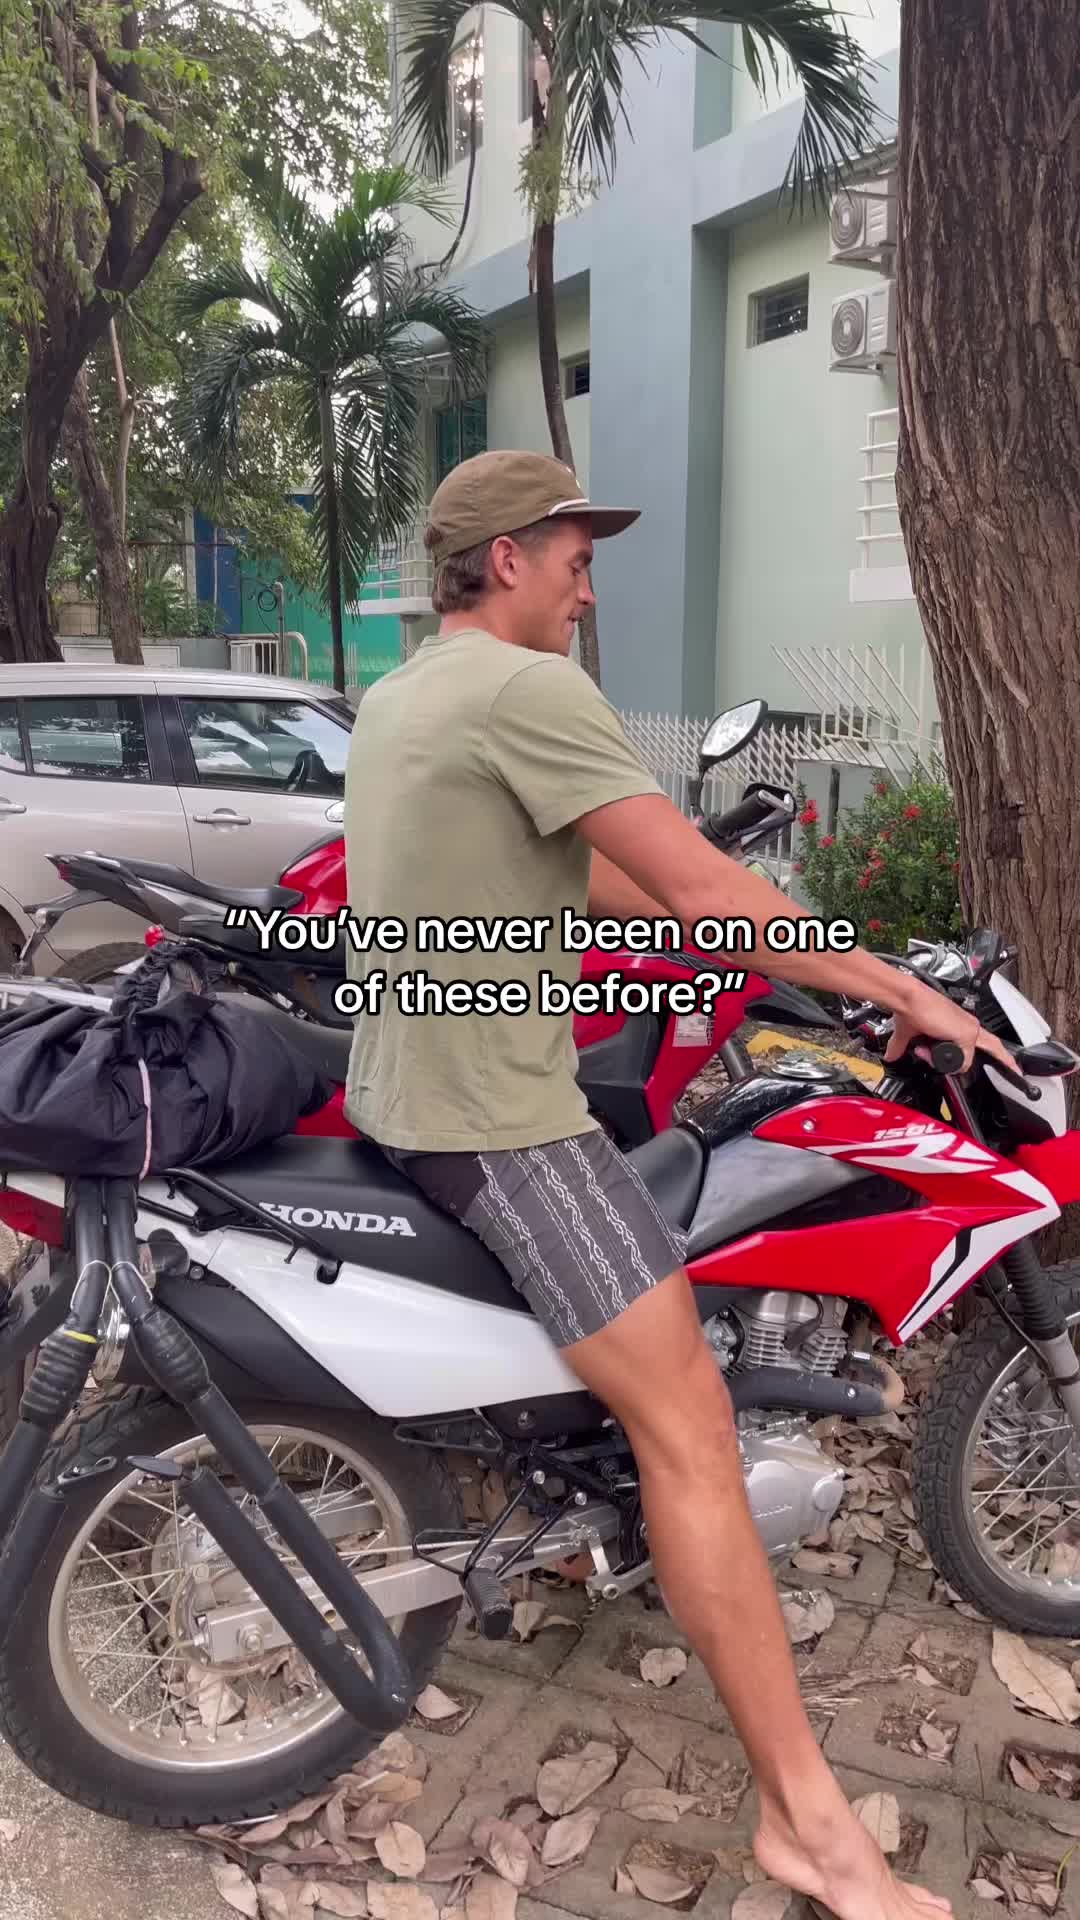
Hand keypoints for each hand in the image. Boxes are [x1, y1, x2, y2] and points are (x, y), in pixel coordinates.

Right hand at [884, 982, 1017, 1074]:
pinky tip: (931, 1052)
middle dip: (1006, 1061)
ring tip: (928, 1052)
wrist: (909, 999)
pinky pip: (962, 1060)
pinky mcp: (966, 1035)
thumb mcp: (910, 1034)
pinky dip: (945, 1060)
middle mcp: (968, 1025)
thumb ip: (902, 1046)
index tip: (1002, 1061)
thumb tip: (891, 1055)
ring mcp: (969, 1030)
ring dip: (947, 1061)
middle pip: (994, 1046)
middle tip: (1017, 1072)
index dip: (994, 1051)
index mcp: (960, 1023)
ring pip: (969, 1058)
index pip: (984, 1040)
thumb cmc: (910, 1009)